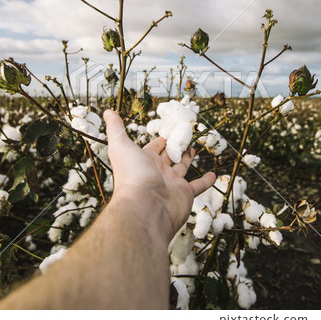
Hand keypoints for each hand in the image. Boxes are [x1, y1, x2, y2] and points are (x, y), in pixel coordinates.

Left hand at [103, 109, 215, 239]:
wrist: (145, 208)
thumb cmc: (132, 176)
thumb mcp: (121, 145)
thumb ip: (116, 128)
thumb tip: (108, 111)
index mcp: (144, 161)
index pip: (154, 147)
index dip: (161, 138)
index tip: (170, 128)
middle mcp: (157, 172)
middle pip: (168, 156)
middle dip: (175, 146)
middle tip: (184, 135)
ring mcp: (171, 183)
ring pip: (181, 168)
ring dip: (187, 158)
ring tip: (193, 147)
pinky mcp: (184, 194)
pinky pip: (197, 186)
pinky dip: (205, 181)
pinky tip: (213, 175)